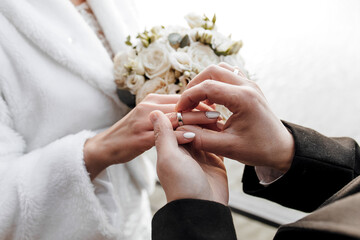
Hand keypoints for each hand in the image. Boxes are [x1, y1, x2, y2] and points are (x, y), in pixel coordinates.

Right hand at [84, 94, 219, 178]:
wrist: (107, 146)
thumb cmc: (132, 133)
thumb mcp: (150, 118)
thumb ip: (168, 113)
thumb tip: (191, 110)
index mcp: (153, 100)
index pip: (182, 97)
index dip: (202, 101)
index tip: (219, 106)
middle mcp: (149, 106)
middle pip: (182, 104)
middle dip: (203, 107)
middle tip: (222, 112)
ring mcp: (144, 120)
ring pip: (176, 116)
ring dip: (197, 118)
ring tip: (216, 121)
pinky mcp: (141, 136)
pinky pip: (164, 134)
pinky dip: (181, 135)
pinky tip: (195, 137)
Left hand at [150, 110, 227, 205]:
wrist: (202, 208)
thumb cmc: (181, 185)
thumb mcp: (169, 157)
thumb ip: (163, 135)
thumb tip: (154, 112)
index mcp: (170, 147)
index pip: (176, 122)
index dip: (185, 111)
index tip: (194, 101)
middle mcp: (184, 149)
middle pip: (191, 125)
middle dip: (200, 116)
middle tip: (211, 107)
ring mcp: (199, 154)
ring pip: (205, 131)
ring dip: (211, 124)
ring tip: (219, 114)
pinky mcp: (214, 159)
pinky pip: (217, 141)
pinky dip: (220, 134)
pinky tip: (226, 125)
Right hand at [175, 63, 294, 172]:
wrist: (282, 148)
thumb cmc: (259, 149)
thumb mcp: (228, 148)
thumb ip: (201, 139)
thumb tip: (180, 129)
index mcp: (243, 98)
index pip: (207, 87)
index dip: (188, 97)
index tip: (179, 110)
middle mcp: (247, 86)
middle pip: (212, 71)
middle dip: (194, 85)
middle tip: (185, 103)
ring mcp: (250, 84)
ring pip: (220, 70)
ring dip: (204, 81)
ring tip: (196, 101)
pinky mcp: (249, 87)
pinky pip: (227, 75)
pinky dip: (214, 83)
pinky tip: (210, 100)